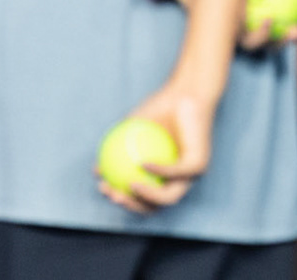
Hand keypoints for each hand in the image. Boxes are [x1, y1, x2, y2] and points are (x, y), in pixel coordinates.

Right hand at [96, 79, 213, 212]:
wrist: (186, 90)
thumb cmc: (160, 108)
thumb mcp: (131, 130)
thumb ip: (115, 151)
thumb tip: (96, 170)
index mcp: (163, 178)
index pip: (141, 199)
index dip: (121, 200)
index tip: (103, 187)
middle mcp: (179, 181)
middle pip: (154, 207)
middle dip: (131, 206)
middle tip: (113, 193)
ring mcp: (192, 174)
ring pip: (168, 198)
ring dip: (146, 196)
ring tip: (128, 185)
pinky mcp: (200, 163)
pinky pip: (178, 171)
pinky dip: (159, 170)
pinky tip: (142, 163)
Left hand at [164, 0, 296, 50]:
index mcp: (251, 6)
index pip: (278, 16)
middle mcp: (240, 21)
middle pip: (269, 37)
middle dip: (289, 38)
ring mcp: (228, 29)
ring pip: (256, 43)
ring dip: (276, 40)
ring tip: (291, 30)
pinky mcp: (217, 33)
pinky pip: (242, 38)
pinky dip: (258, 33)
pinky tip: (268, 20)